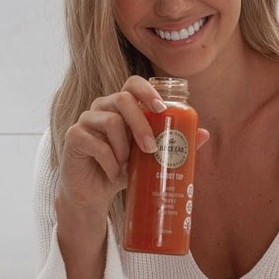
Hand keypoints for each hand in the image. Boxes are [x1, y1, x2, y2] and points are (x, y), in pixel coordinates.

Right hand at [58, 76, 208, 220]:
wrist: (93, 194)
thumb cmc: (123, 170)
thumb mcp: (150, 157)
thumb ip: (173, 144)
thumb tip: (205, 134)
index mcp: (121, 105)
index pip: (132, 84)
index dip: (147, 91)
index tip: (162, 109)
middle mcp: (102, 106)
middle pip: (122, 99)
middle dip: (141, 124)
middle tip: (151, 149)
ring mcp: (86, 120)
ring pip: (110, 122)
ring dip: (124, 148)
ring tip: (127, 166)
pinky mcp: (74, 137)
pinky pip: (96, 144)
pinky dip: (110, 163)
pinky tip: (113, 173)